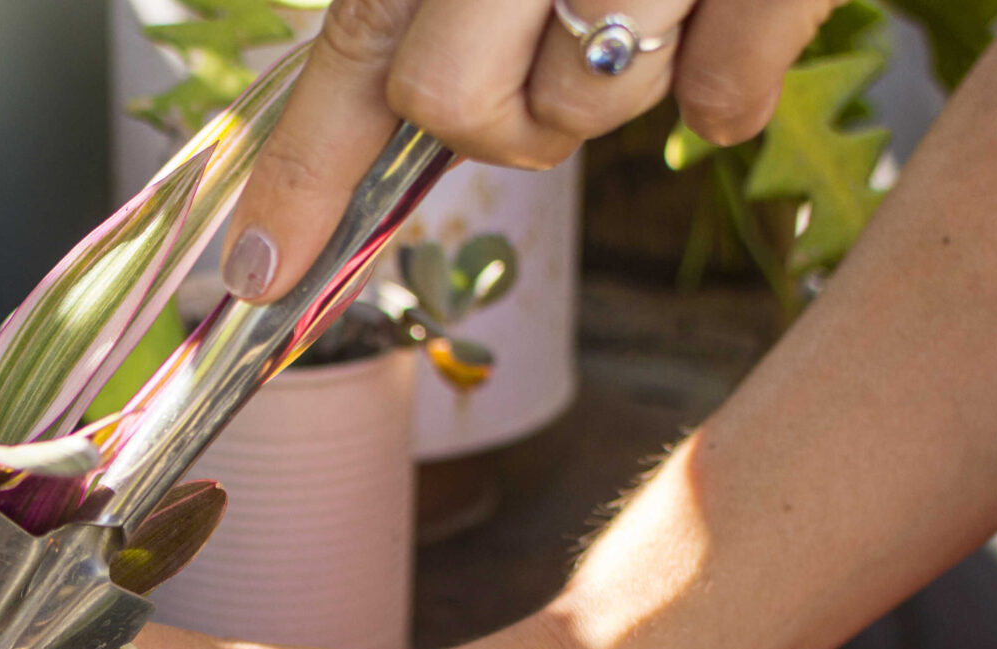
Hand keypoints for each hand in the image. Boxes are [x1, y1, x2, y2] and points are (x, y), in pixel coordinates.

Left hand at [217, 0, 835, 300]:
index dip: (300, 177)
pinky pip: (719, 98)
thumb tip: (415, 107)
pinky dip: (732, 77)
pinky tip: (739, 1)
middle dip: (494, 116)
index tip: (257, 273)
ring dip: (618, 74)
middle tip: (554, 42)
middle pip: (451, 105)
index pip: (353, 50)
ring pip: (582, 103)